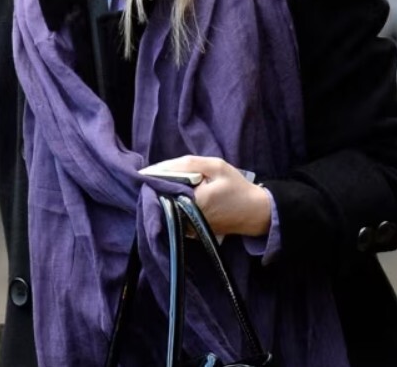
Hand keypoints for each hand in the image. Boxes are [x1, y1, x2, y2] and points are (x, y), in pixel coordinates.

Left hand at [141, 156, 271, 236]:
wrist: (255, 212)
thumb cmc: (237, 187)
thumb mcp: (216, 167)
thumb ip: (189, 164)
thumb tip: (161, 167)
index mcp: (194, 201)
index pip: (163, 189)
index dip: (153, 179)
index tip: (142, 173)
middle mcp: (188, 218)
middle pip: (162, 201)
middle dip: (156, 189)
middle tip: (149, 178)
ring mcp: (189, 228)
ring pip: (167, 209)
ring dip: (162, 198)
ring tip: (159, 186)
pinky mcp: (192, 232)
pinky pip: (175, 216)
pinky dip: (171, 206)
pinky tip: (173, 197)